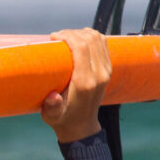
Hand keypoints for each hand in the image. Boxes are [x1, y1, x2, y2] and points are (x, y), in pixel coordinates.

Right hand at [40, 28, 110, 142]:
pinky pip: (103, 44)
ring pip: (99, 39)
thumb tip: (52, 97)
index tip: (53, 37)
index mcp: (85, 82)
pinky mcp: (108, 68)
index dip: (68, 36)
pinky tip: (78, 39)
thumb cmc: (62, 119)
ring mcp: (106, 70)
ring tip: (66, 37)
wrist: (80, 126)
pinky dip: (91, 37)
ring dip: (82, 33)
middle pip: (90, 40)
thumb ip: (52, 107)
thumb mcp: (51, 116)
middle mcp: (99, 74)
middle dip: (72, 33)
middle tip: (57, 37)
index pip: (82, 48)